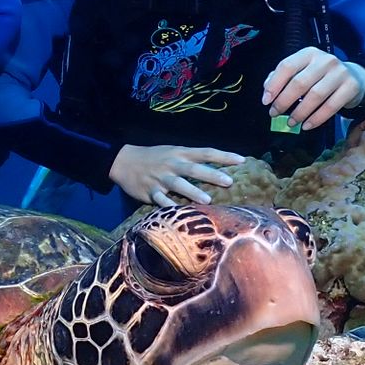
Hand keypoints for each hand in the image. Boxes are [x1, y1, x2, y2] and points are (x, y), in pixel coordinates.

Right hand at [109, 144, 246, 207]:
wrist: (123, 160)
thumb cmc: (154, 157)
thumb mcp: (172, 152)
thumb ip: (192, 160)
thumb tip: (218, 169)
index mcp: (180, 153)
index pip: (205, 152)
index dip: (223, 156)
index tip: (241, 160)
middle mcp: (172, 164)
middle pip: (194, 169)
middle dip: (212, 175)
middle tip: (229, 181)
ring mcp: (161, 178)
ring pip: (178, 185)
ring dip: (193, 192)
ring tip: (207, 201)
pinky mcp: (150, 191)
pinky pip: (161, 200)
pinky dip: (169, 206)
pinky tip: (178, 212)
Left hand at [262, 47, 364, 130]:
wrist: (355, 77)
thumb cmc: (321, 76)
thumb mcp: (302, 70)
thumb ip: (283, 77)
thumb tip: (267, 91)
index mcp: (308, 53)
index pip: (287, 66)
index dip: (274, 85)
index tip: (266, 101)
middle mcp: (325, 60)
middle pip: (300, 82)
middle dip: (284, 101)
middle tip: (275, 114)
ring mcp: (340, 73)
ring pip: (315, 95)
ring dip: (300, 112)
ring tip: (291, 122)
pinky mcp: (351, 87)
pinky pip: (331, 106)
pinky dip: (317, 118)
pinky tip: (307, 125)